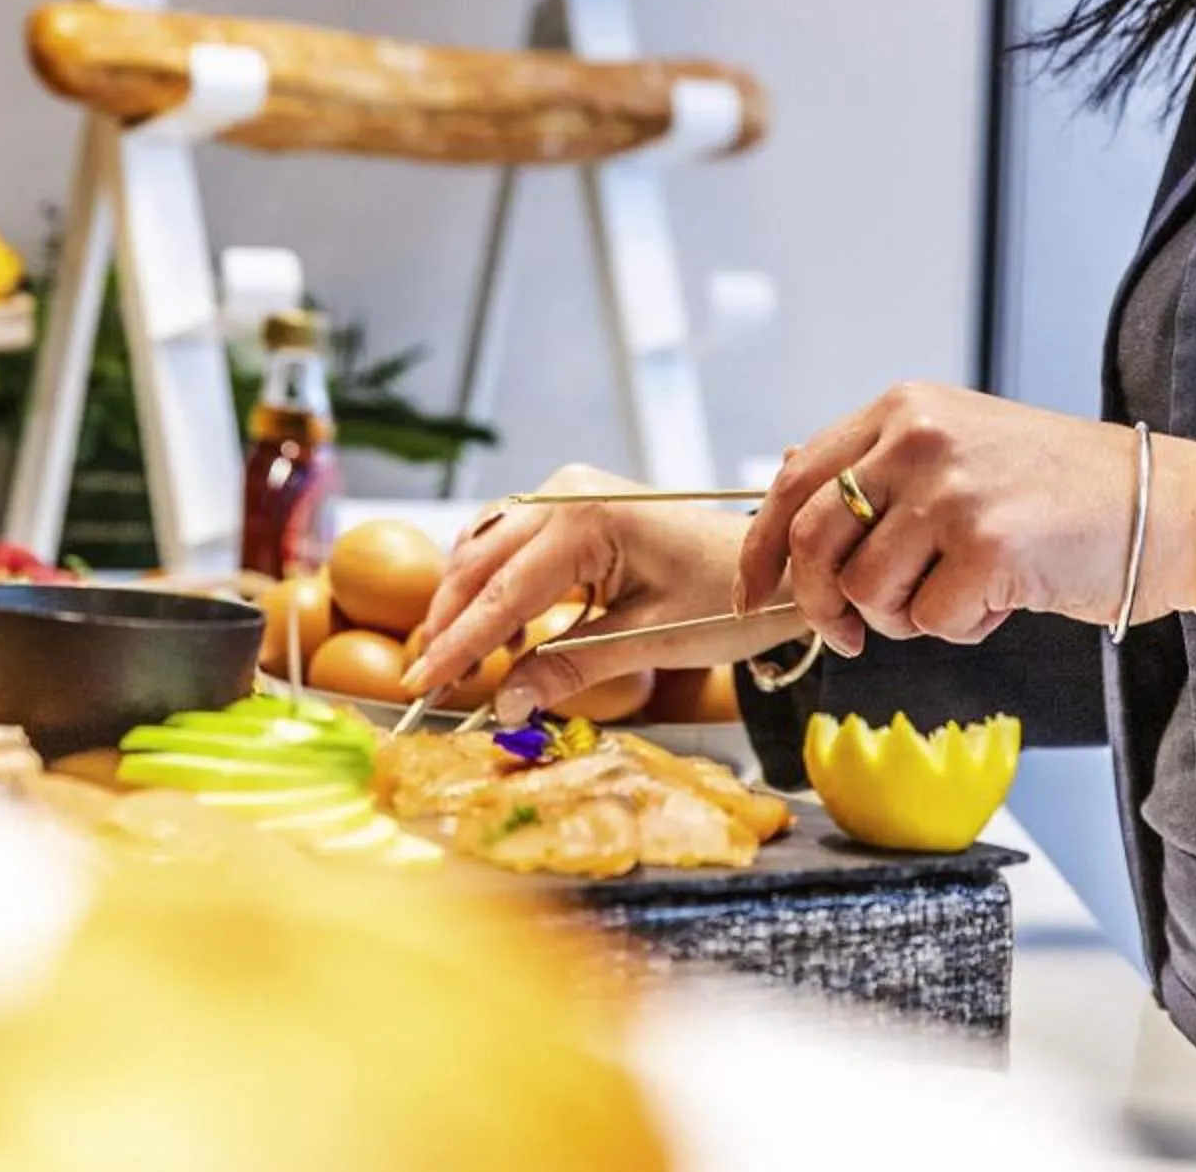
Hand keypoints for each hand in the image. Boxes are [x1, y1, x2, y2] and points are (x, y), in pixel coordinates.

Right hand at [407, 464, 754, 722]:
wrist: (775, 567)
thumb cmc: (728, 600)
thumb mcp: (650, 642)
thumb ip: (571, 668)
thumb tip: (505, 704)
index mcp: (586, 518)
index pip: (502, 592)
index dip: (458, 644)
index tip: (419, 684)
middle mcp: (566, 491)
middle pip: (479, 563)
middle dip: (451, 624)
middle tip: (429, 683)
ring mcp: (567, 492)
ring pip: (486, 550)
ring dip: (469, 604)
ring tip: (462, 664)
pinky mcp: (572, 506)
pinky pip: (512, 545)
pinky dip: (496, 588)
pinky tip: (507, 637)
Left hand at [735, 382, 1195, 656]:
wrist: (1166, 505)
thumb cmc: (1059, 492)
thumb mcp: (958, 449)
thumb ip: (880, 470)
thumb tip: (790, 518)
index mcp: (904, 409)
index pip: (796, 480)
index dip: (763, 546)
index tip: (752, 591)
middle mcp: (919, 438)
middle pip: (814, 541)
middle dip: (819, 604)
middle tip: (847, 633)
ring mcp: (953, 490)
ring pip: (868, 592)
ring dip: (906, 616)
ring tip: (962, 592)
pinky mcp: (989, 545)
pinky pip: (930, 622)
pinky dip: (961, 627)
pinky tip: (1003, 599)